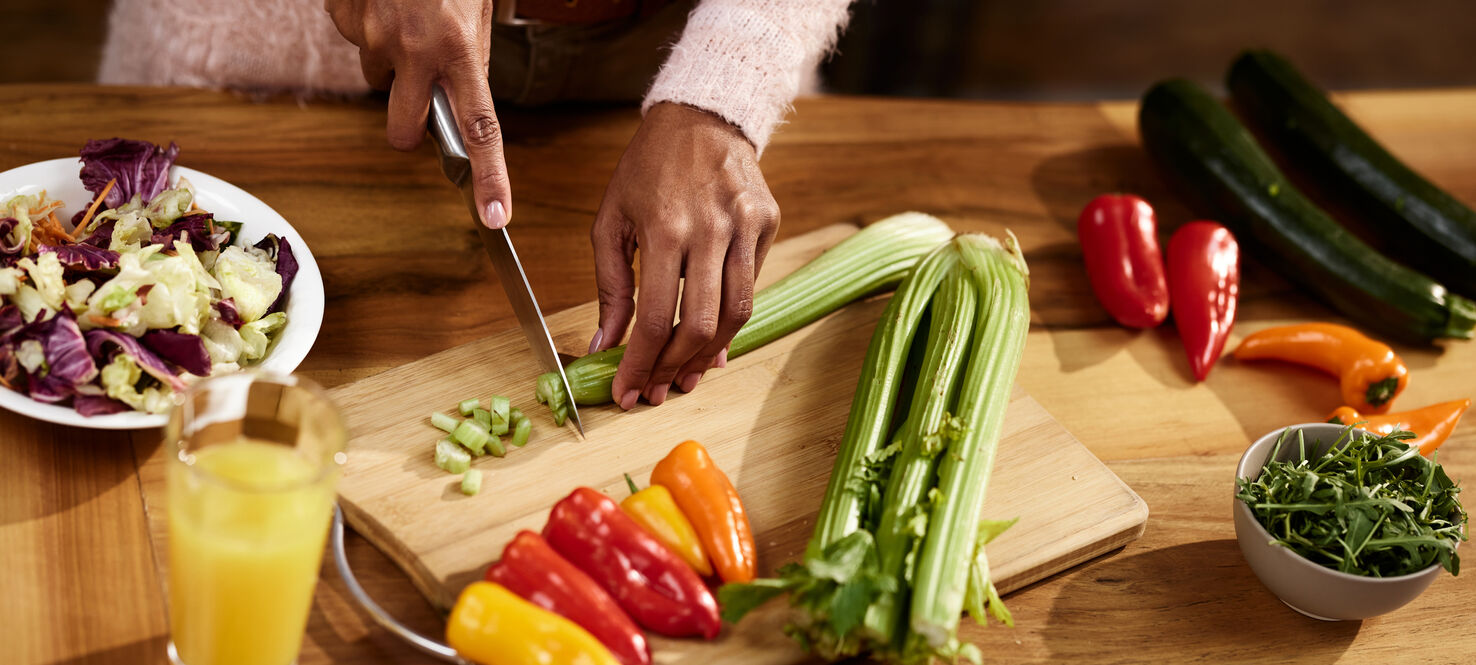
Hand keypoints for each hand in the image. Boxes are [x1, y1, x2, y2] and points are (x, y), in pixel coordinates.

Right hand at [326, 0, 510, 227]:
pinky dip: (369, 25)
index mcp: (459, 49)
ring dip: (392, 60)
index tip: (495, 216)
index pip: (479, 129)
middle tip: (421, 95)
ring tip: (406, 15)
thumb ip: (470, 55)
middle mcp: (414, 50)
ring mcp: (372, 36)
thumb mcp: (479, 8)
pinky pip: (356, 38)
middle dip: (409, 125)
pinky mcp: (343, 17)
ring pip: (378, 76)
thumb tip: (460, 93)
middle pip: (402, 131)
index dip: (489, 177)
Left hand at [590, 103, 779, 408]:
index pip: (654, 316)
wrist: (702, 116)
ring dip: (708, 354)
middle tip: (657, 389)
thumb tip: (606, 345)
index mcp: (665, 227)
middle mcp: (711, 229)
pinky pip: (752, 287)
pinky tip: (710, 340)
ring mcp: (746, 226)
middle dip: (675, 368)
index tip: (629, 391)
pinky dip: (730, 321)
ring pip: (736, 314)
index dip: (641, 363)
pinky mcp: (768, 223)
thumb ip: (610, 285)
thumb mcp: (612, 219)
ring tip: (685, 375)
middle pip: (700, 324)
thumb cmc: (649, 167)